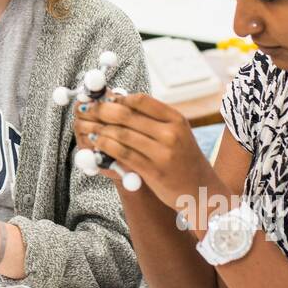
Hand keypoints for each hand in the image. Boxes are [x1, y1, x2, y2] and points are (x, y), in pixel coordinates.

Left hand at [72, 92, 215, 212]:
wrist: (201, 190)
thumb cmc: (183, 158)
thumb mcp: (176, 133)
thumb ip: (152, 119)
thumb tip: (118, 101)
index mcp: (176, 119)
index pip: (141, 100)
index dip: (118, 98)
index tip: (103, 99)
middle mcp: (171, 134)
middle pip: (127, 116)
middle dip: (101, 111)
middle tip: (86, 109)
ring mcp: (163, 153)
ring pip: (122, 135)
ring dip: (100, 129)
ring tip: (87, 126)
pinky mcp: (154, 172)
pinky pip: (123, 155)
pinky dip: (106, 147)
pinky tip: (96, 142)